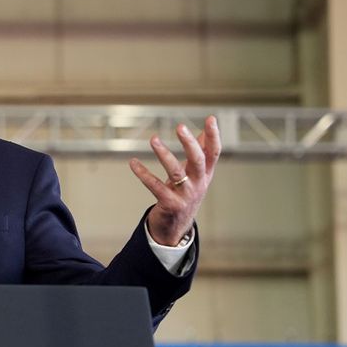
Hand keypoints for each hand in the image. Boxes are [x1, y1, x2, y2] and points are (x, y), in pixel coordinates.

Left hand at [129, 115, 220, 246]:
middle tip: (180, 126)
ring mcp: (185, 195)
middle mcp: (198, 184)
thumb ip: (200, 154)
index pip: (214, 153)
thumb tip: (204, 131)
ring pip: (176, 172)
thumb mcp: (196, 175)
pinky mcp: (170, 204)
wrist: (176, 228)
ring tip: (153, 139)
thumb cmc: (185, 195)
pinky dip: (143, 173)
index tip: (211, 118)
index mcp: (205, 174)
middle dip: (190, 143)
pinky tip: (133, 163)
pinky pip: (155, 186)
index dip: (214, 136)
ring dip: (164, 154)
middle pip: (198, 160)